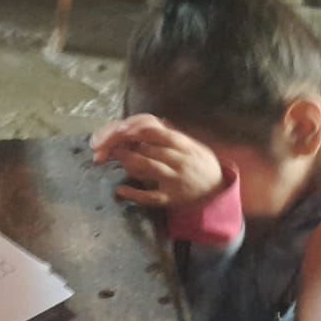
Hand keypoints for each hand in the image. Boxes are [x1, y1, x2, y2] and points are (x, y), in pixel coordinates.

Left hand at [89, 115, 223, 209]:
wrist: (218, 189)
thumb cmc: (199, 163)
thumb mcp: (190, 144)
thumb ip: (169, 134)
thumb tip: (150, 121)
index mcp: (182, 143)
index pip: (155, 131)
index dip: (134, 129)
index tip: (117, 129)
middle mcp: (179, 160)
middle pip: (146, 148)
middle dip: (121, 145)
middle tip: (102, 145)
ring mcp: (175, 180)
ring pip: (148, 168)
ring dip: (126, 161)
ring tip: (107, 157)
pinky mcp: (171, 199)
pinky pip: (151, 197)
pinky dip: (134, 194)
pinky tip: (119, 190)